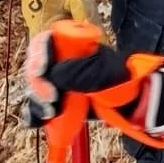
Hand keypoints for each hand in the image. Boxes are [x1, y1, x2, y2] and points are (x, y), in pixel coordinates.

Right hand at [23, 19, 163, 145]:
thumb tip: (55, 75)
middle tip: (52, 99)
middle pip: (35, 66)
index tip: (41, 70)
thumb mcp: (105, 73)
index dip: (38, 54)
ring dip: (37, 100)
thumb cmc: (120, 82)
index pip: (45, 42)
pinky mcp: (54, 100)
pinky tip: (40, 120)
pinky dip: (35, 113)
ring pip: (34, 87)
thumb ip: (83, 72)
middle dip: (38, 83)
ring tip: (52, 112)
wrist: (129, 105)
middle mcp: (59, 61)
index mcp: (71, 46)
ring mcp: (55, 81)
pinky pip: (37, 105)